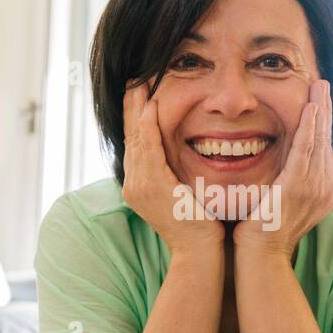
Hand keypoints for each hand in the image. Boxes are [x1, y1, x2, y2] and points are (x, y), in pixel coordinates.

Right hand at [121, 79, 224, 255]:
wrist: (200, 254)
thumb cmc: (201, 227)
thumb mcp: (186, 193)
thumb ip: (180, 173)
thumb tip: (191, 152)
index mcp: (142, 184)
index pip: (137, 142)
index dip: (136, 116)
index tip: (140, 91)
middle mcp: (134, 183)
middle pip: (131, 135)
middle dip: (132, 105)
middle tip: (134, 78)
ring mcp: (140, 185)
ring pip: (136, 138)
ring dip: (137, 109)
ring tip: (139, 84)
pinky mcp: (152, 187)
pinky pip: (148, 149)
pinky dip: (147, 127)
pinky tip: (151, 108)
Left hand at [233, 78, 332, 258]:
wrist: (261, 257)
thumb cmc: (265, 234)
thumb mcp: (284, 204)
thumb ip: (294, 183)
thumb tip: (294, 167)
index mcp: (324, 193)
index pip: (325, 151)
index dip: (323, 126)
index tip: (320, 103)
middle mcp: (325, 189)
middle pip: (326, 140)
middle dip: (325, 111)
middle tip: (323, 85)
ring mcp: (313, 188)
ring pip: (318, 140)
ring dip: (320, 110)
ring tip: (319, 87)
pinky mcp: (297, 186)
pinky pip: (305, 150)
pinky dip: (309, 127)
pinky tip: (310, 108)